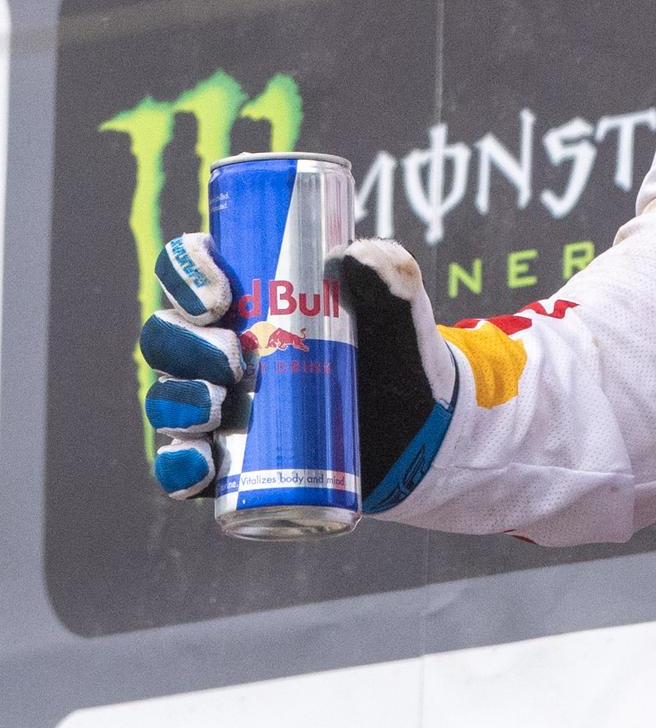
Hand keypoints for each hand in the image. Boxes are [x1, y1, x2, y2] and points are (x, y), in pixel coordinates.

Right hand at [140, 235, 458, 513]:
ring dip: (177, 403)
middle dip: (184, 344)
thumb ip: (392, 275)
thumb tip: (358, 257)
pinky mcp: (224, 461)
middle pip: (165, 335)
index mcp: (246, 293)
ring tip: (216, 407)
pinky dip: (178, 470)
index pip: (189, 268)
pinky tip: (200, 468)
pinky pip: (179, 468)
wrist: (417, 431)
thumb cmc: (395, 353)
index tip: (218, 295)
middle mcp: (215, 346)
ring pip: (165, 398)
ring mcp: (215, 406)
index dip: (185, 272)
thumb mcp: (399, 312)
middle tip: (231, 357)